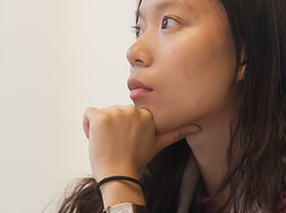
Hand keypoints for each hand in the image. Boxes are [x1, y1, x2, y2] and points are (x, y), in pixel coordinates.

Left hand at [83, 105, 199, 180]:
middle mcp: (133, 110)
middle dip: (113, 127)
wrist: (118, 175)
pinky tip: (95, 139)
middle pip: (115, 112)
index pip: (128, 114)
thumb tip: (197, 127)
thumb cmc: (135, 161)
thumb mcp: (158, 144)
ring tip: (109, 144)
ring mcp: (116, 113)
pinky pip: (88, 114)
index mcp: (147, 114)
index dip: (125, 128)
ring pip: (102, 113)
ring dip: (101, 129)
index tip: (127, 142)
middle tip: (117, 145)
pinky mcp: (100, 117)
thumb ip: (177, 132)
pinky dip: (87, 126)